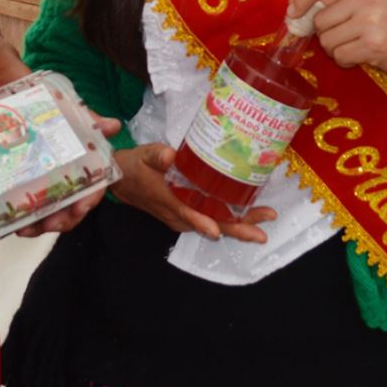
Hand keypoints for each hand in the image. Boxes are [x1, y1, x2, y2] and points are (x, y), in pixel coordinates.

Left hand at [16, 112, 120, 237]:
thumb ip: (91, 122)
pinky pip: (30, 213)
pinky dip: (24, 221)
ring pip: (51, 215)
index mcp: (85, 166)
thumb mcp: (72, 112)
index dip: (89, 199)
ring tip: (25, 228)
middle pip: (72, 208)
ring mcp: (49, 188)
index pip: (93, 188)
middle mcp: (70, 181)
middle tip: (48, 223)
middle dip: (63, 219)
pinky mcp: (29, 191)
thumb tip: (112, 125)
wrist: (23, 104)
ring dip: (40, 225)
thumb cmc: (54, 109)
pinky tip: (13, 223)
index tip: (80, 207)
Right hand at [110, 142, 275, 242]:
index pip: (187, 213)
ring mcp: (183, 218)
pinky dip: (230, 219)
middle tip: (263, 227)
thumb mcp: (144, 156)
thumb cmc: (135, 167)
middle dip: (238, 227)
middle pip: (211, 224)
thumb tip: (170, 155)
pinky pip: (211, 220)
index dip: (202, 221)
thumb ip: (157, 155)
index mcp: (167, 200)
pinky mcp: (187, 215)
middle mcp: (178, 215)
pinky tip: (248, 214)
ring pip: (214, 224)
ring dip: (239, 224)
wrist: (122, 181)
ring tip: (264, 218)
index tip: (217, 230)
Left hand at [289, 0, 386, 76]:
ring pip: (327, 40)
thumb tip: (293, 6)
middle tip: (346, 34)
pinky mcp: (371, 45)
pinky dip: (345, 60)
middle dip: (326, 32)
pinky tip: (360, 55)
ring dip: (335, 48)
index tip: (293, 12)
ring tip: (355, 44)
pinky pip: (339, 56)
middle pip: (320, 20)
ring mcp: (369, 21)